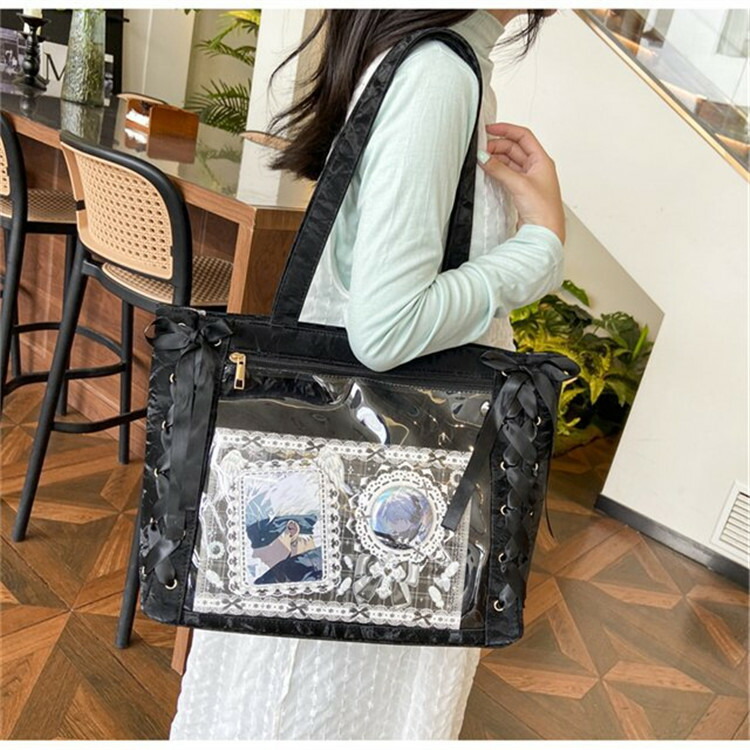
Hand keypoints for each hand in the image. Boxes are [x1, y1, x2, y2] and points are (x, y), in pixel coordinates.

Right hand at [478, 122, 565, 243]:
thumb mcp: (519, 184)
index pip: (523, 136)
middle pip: (514, 148)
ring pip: (509, 162)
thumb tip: (484, 157)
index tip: (489, 129)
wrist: (545, 233)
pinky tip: (488, 172)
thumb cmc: (544, 211)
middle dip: (497, 146)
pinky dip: (497, 171)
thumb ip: (500, 169)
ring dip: (496, 159)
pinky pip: (507, 175)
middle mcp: (536, 168)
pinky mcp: (521, 191)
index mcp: (542, 160)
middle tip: (481, 150)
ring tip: (482, 160)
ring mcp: (528, 179)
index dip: (506, 129)